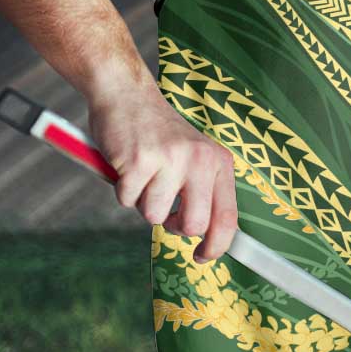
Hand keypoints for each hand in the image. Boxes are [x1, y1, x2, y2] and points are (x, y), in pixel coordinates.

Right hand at [88, 83, 237, 262]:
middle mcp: (200, 160)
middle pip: (194, 225)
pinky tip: (127, 165)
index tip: (202, 257)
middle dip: (174, 227)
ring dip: (143, 202)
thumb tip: (207, 237)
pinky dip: (122, 190)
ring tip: (144, 174)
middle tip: (164, 209)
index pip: (228, 217)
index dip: (217, 246)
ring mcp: (170, 160)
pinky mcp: (139, 161)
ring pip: (154, 216)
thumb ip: (203, 191)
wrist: (127, 94)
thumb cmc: (159, 134)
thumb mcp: (195, 156)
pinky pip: (127, 200)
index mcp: (218, 162)